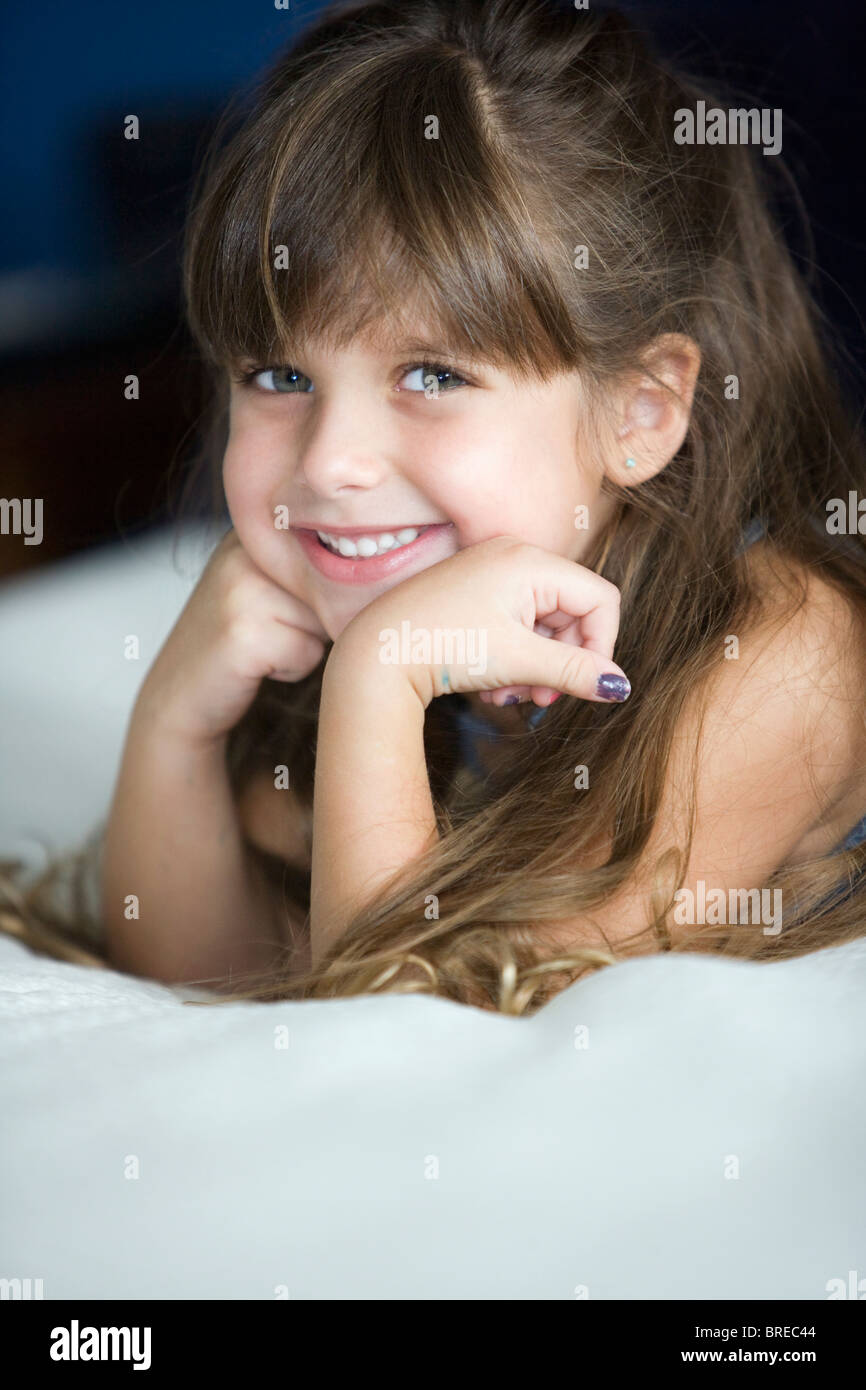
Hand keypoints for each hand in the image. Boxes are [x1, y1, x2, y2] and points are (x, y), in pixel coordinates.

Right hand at [135, 528, 328, 743]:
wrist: (178, 693)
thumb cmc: (241, 643)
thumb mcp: (272, 588)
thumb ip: (313, 568)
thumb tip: (386, 577)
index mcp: (257, 529)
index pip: (335, 547)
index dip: (334, 588)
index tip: (304, 607)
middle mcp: (246, 547)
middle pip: (335, 585)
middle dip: (321, 617)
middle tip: (277, 629)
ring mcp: (241, 586)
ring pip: (326, 620)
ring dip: (309, 644)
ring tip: (266, 646)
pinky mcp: (243, 630)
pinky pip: (309, 653)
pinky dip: (293, 668)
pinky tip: (257, 664)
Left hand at [334, 535, 628, 708]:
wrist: (376, 654)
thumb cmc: (444, 646)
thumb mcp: (518, 661)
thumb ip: (575, 672)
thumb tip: (619, 686)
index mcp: (530, 560)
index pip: (600, 599)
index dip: (602, 646)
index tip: (586, 686)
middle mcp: (513, 555)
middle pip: (572, 612)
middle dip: (562, 662)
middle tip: (540, 700)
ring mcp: (491, 572)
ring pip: (543, 624)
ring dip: (537, 667)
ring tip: (510, 696)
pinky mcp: (474, 592)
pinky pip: (516, 623)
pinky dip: (514, 657)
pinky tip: (493, 685)